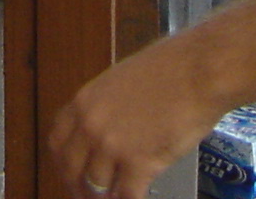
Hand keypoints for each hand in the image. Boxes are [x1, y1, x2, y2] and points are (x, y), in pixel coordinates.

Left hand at [46, 30, 232, 198]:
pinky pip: (126, 196)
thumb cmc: (171, 68)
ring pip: (96, 187)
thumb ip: (107, 107)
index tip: (70, 174)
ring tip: (117, 197)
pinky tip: (139, 196)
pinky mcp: (139, 163)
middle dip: (78, 188)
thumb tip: (109, 128)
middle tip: (89, 196)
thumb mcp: (122, 80)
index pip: (57, 141)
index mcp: (85, 101)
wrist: (198, 71)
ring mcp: (112, 146)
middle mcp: (91, 125)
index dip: (63, 163)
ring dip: (105, 197)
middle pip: (70, 169)